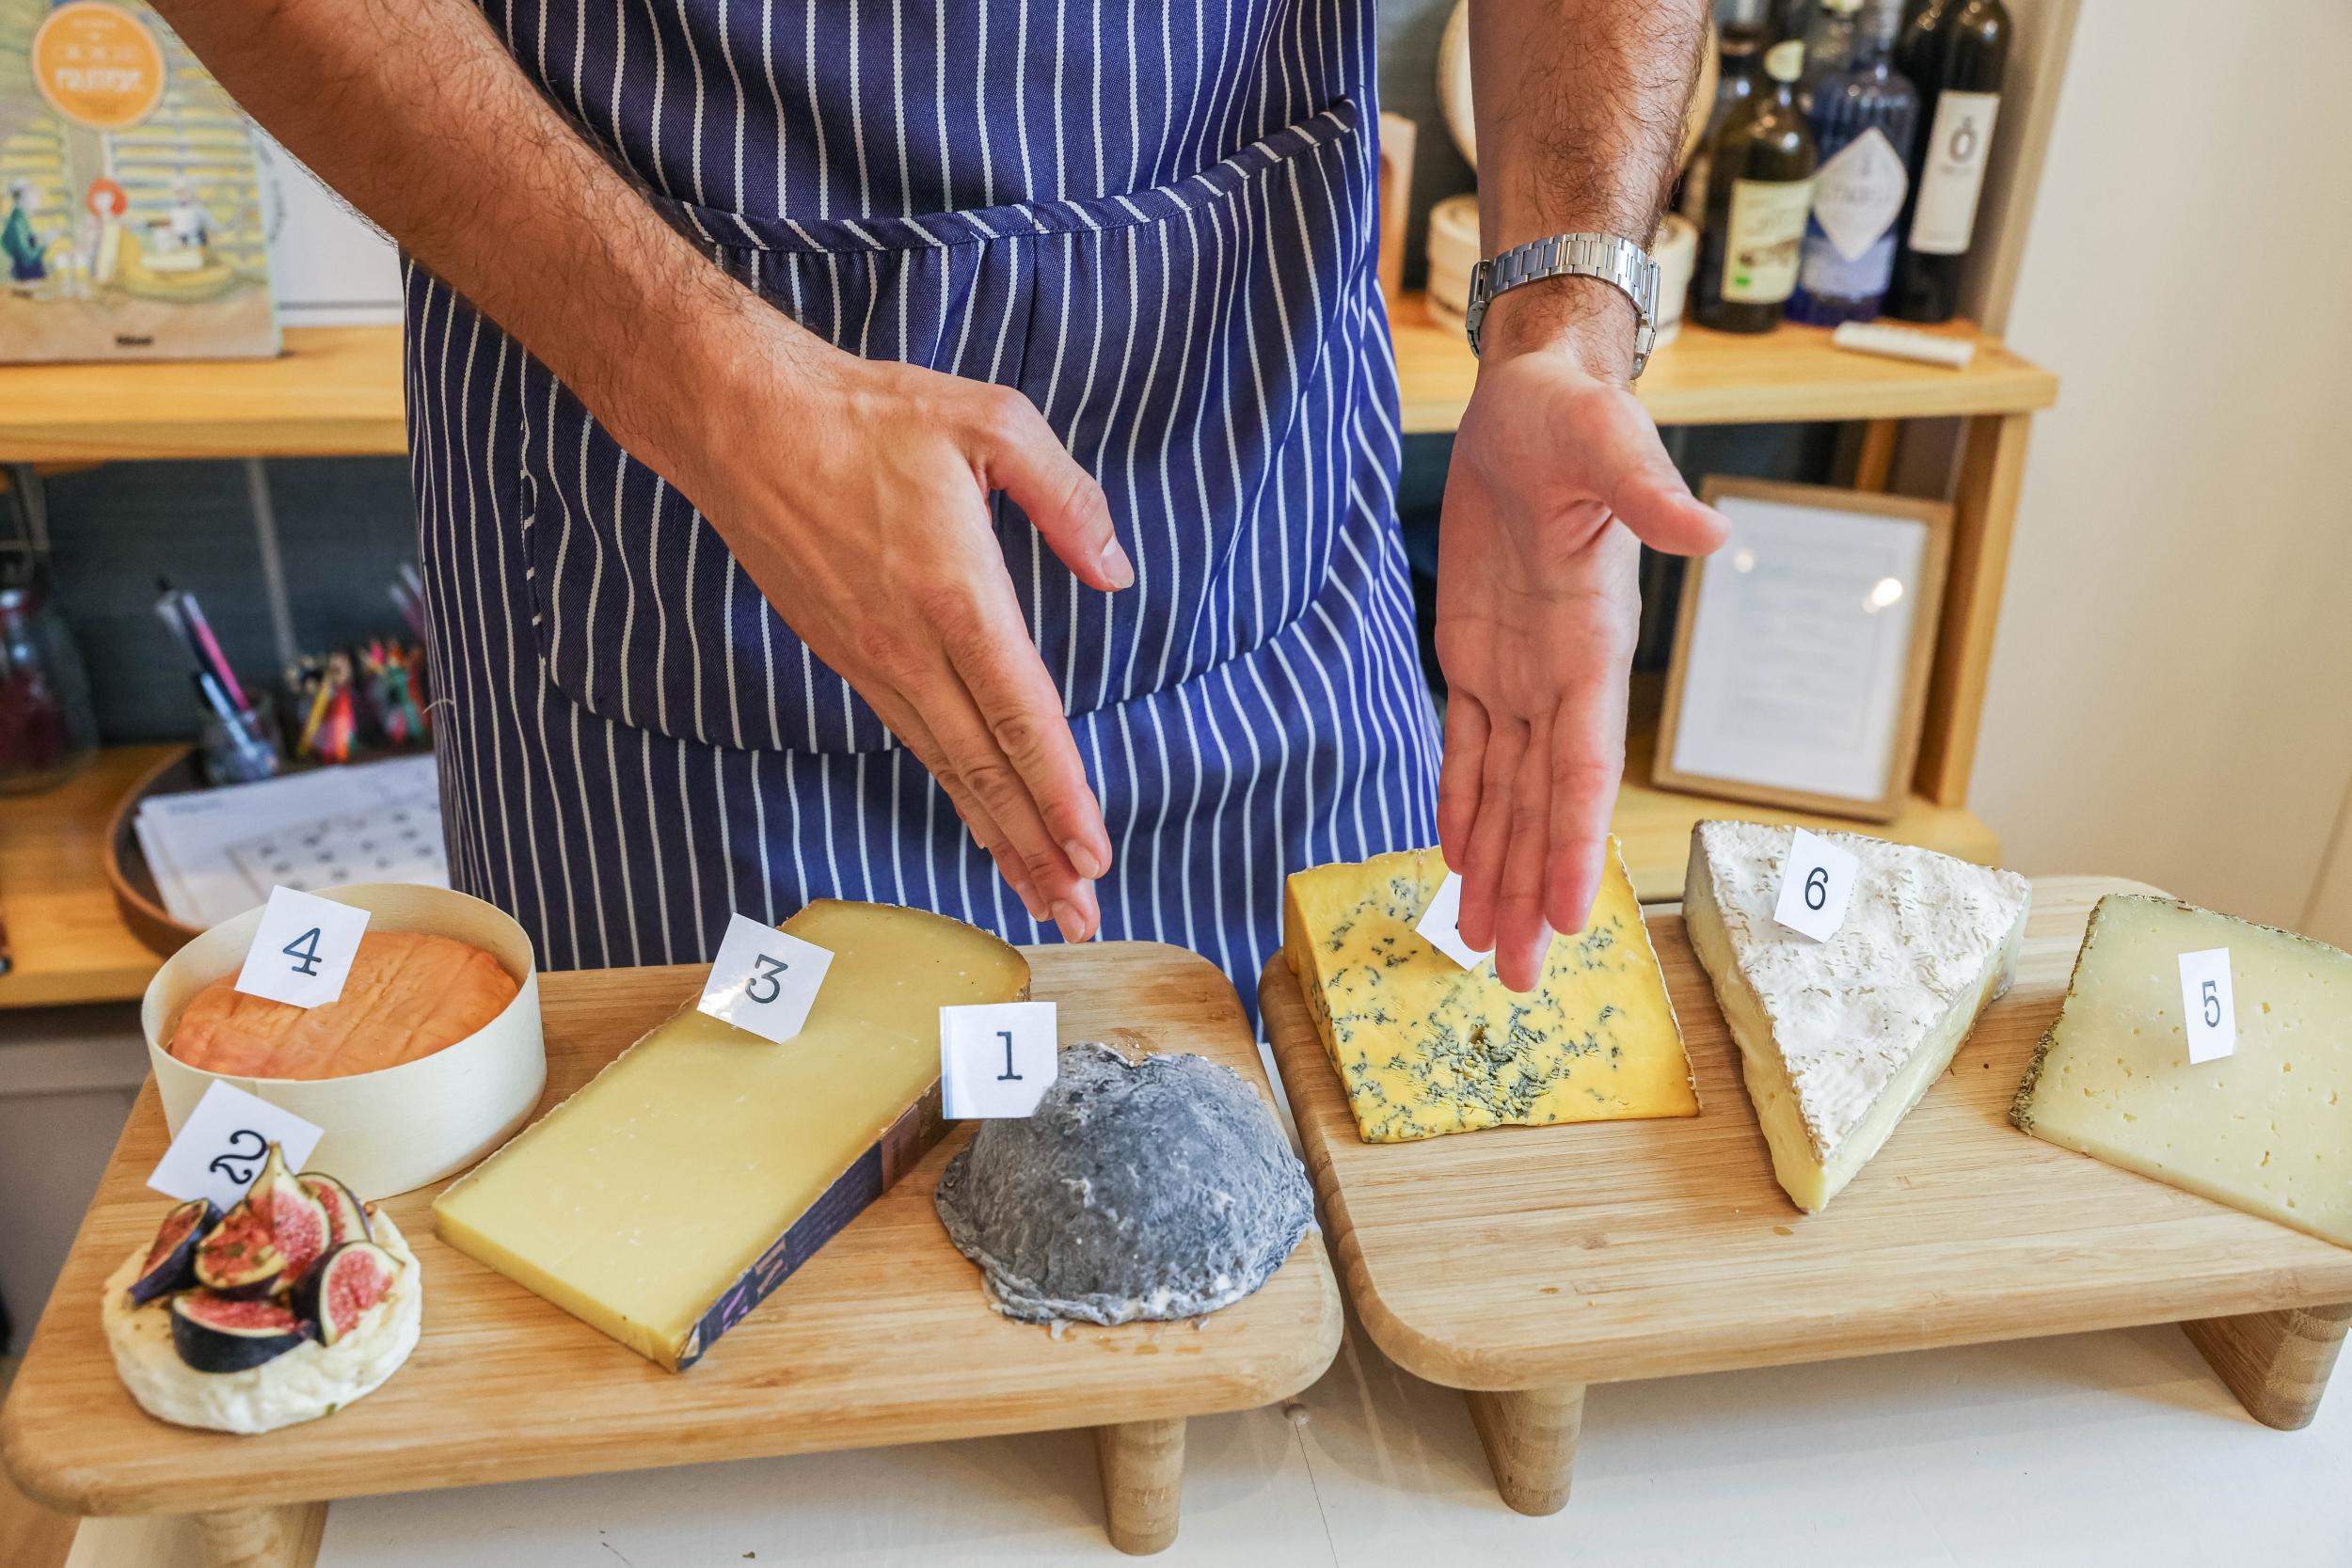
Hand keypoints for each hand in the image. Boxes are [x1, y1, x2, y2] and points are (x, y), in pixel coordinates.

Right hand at [663, 314, 1130, 943]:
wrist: (741, 422)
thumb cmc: (867, 413)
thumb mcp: (992, 422)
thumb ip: (1067, 497)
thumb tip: (1116, 570)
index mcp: (958, 595)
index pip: (1023, 718)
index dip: (1061, 794)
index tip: (1094, 852)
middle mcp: (913, 647)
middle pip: (987, 772)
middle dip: (1038, 850)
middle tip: (1082, 914)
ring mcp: (874, 661)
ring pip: (950, 771)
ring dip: (999, 839)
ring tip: (1043, 898)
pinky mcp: (849, 659)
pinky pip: (915, 744)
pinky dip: (956, 794)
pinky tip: (982, 823)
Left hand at [1435, 286, 1725, 990]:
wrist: (1535, 396)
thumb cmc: (1572, 416)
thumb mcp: (1605, 443)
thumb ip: (1648, 493)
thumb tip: (1709, 533)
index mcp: (1593, 646)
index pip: (1583, 766)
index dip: (1570, 843)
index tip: (1565, 916)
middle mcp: (1561, 677)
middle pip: (1542, 806)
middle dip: (1530, 891)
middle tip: (1517, 980)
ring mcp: (1520, 672)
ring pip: (1503, 793)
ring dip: (1494, 869)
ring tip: (1484, 946)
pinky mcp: (1477, 656)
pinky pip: (1467, 748)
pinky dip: (1457, 804)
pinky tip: (1454, 860)